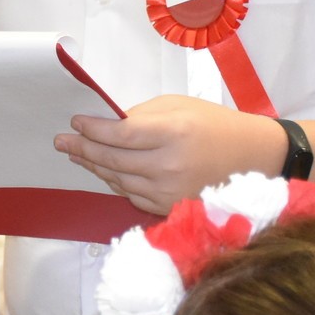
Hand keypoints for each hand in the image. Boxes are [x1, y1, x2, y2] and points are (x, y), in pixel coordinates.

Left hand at [56, 97, 286, 214]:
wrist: (253, 158)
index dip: (93, 130)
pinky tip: (103, 170)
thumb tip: (106, 124)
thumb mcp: (178, 107)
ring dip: (94, 166)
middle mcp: (170, 165)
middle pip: (113, 159)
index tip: (75, 122)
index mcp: (174, 133)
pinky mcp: (170, 207)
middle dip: (83, 148)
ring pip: (118, 179)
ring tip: (76, 154)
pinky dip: (114, 182)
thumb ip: (141, 116)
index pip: (121, 134)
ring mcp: (170, 191)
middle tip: (61, 141)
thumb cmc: (214, 125)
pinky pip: (131, 195)